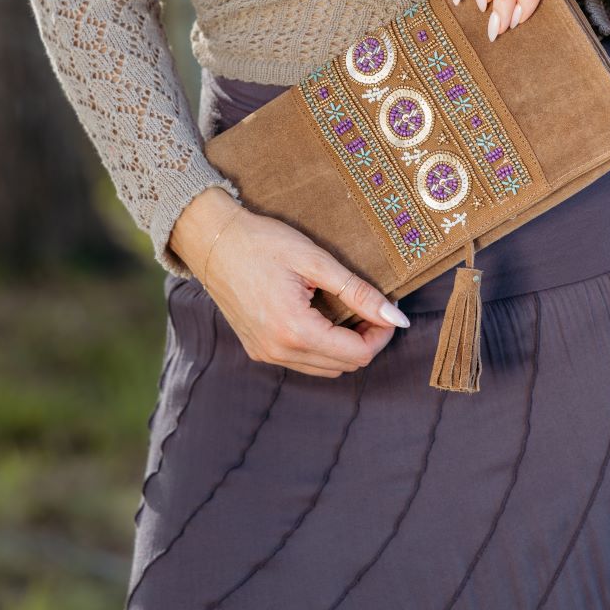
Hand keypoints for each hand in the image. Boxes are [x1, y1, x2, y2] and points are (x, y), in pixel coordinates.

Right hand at [169, 187, 408, 377]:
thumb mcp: (316, 261)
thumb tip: (396, 318)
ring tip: (348, 311)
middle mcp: (278, 351)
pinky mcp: (257, 349)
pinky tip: (323, 317)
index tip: (385, 308)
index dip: (380, 334)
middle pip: (344, 366)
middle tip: (369, 306)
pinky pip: (303, 362)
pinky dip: (322, 347)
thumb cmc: (263, 242)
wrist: (213, 241)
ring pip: (325, 368)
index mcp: (294, 330)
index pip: (357, 354)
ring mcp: (265, 354)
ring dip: (344, 346)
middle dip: (365, 340)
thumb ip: (359, 293)